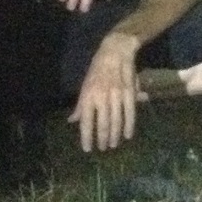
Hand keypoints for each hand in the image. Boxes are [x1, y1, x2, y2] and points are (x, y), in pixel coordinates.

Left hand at [69, 32, 140, 150]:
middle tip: (103, 149)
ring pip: (116, 121)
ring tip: (114, 145)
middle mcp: (101, 98)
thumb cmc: (97, 70)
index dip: (87, 138)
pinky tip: (127, 135)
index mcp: (88, 96)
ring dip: (115, 135)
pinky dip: (129, 126)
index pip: (86, 122)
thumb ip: (80, 106)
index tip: (88, 149)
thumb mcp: (84, 86)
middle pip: (103, 124)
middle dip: (103, 139)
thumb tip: (72, 121)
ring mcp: (116, 96)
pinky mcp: (129, 93)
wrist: (115, 52)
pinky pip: (130, 113)